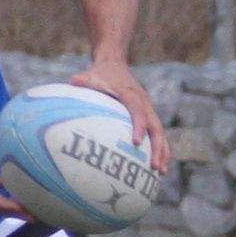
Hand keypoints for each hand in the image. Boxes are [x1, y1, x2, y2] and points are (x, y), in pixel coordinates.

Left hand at [81, 58, 172, 173]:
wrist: (115, 64)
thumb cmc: (101, 73)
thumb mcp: (91, 76)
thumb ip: (84, 82)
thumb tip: (72, 85)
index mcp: (131, 95)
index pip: (138, 112)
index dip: (139, 127)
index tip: (136, 143)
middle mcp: (144, 103)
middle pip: (156, 127)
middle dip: (157, 147)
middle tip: (154, 166)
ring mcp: (148, 110)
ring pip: (160, 133)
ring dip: (162, 152)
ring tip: (160, 172)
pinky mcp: (148, 116)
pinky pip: (157, 134)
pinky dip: (160, 149)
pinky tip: (157, 167)